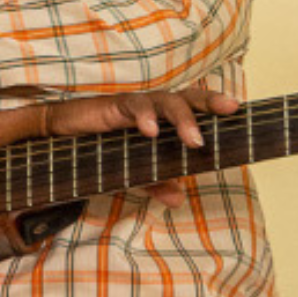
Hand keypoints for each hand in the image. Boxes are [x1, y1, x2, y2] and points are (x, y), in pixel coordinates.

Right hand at [48, 87, 238, 207]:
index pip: (192, 109)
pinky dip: (143, 118)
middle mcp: (150, 109)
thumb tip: (179, 199)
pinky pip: (133, 106)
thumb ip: (154, 182)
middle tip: (230, 109)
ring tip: (195, 141)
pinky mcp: (112, 106)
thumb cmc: (97, 148)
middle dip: (209, 101)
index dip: (214, 108)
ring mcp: (133, 105)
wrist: (58, 135)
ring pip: (165, 101)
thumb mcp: (130, 172)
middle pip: (186, 97)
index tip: (239, 112)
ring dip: (183, 119)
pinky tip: (150, 132)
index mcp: (160, 121)